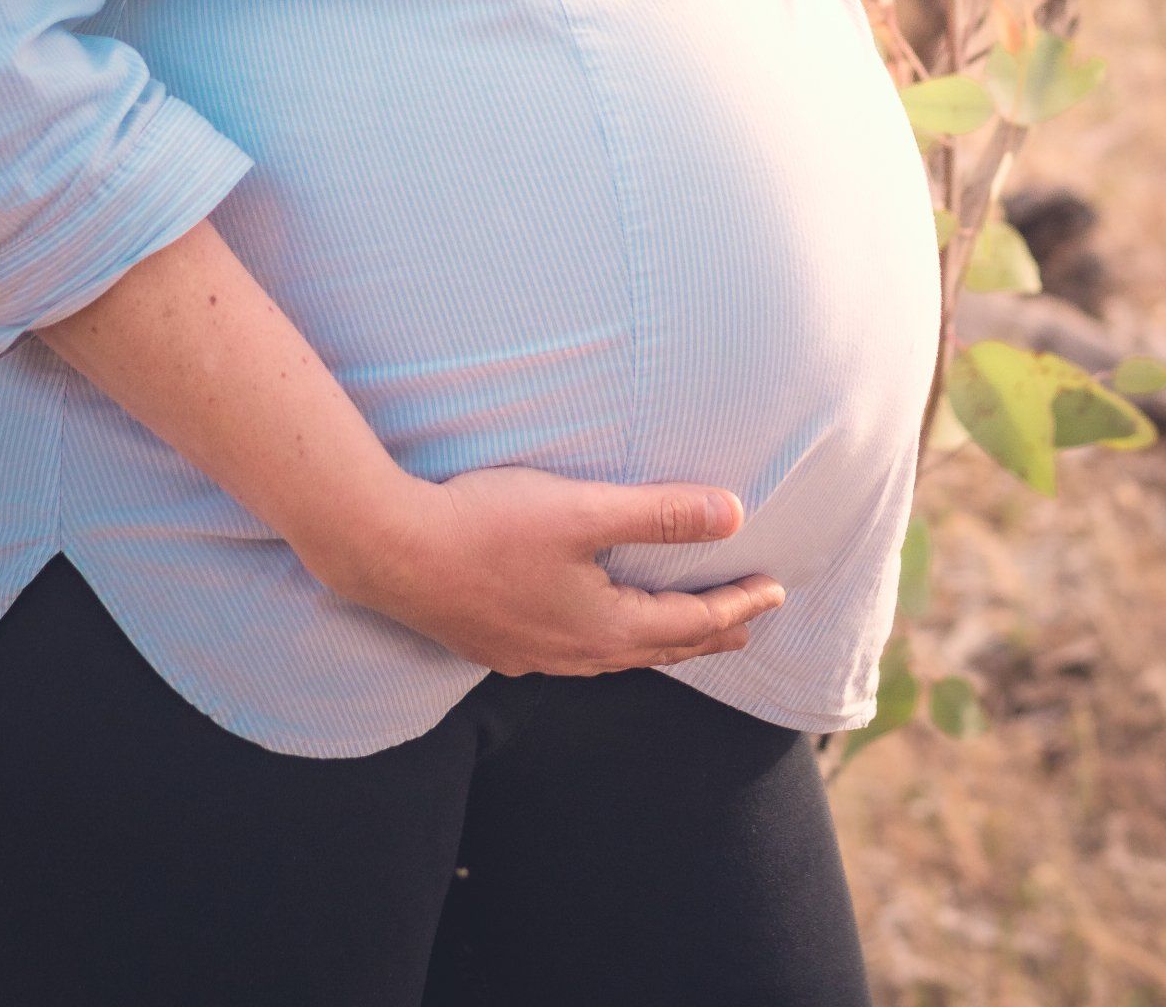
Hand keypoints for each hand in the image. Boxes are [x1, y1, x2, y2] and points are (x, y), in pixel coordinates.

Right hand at [320, 465, 786, 677]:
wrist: (389, 550)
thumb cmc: (486, 525)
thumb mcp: (583, 510)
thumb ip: (660, 513)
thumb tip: (733, 515)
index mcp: (604, 628)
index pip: (690, 623)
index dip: (737, 606)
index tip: (776, 592)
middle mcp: (573, 655)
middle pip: (658, 647)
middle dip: (708, 633)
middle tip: (748, 626)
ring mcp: (531, 655)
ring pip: (615, 655)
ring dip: (659, 639)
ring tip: (681, 631)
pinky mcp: (496, 643)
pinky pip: (575, 652)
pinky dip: (610, 640)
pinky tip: (592, 629)